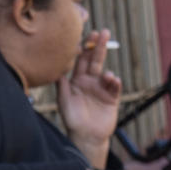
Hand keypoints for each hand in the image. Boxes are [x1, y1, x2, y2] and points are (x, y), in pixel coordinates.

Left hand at [57, 30, 121, 167]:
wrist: (86, 137)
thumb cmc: (72, 119)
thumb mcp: (63, 100)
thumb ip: (61, 84)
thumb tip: (55, 67)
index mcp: (77, 79)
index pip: (81, 59)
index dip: (84, 48)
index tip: (85, 36)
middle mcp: (90, 81)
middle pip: (96, 60)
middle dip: (100, 46)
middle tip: (104, 32)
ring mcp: (102, 88)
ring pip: (106, 73)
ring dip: (107, 71)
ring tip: (106, 76)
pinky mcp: (112, 98)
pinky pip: (115, 87)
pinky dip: (115, 82)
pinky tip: (113, 80)